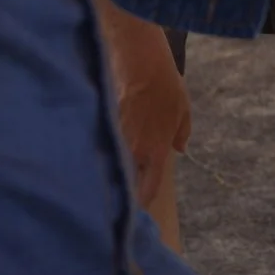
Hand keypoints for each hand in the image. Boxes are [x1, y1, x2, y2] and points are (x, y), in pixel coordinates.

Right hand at [98, 0, 188, 209]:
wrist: (137, 57)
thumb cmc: (164, 83)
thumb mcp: (183, 109)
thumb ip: (181, 133)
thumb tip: (179, 148)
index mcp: (155, 152)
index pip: (145, 192)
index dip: (139, 207)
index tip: (134, 217)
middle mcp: (132, 151)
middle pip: (122, 185)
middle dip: (117, 196)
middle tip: (113, 207)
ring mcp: (113, 139)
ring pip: (107, 167)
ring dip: (104, 175)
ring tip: (97, 186)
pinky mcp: (98, 125)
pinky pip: (97, 146)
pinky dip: (96, 151)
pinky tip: (91, 154)